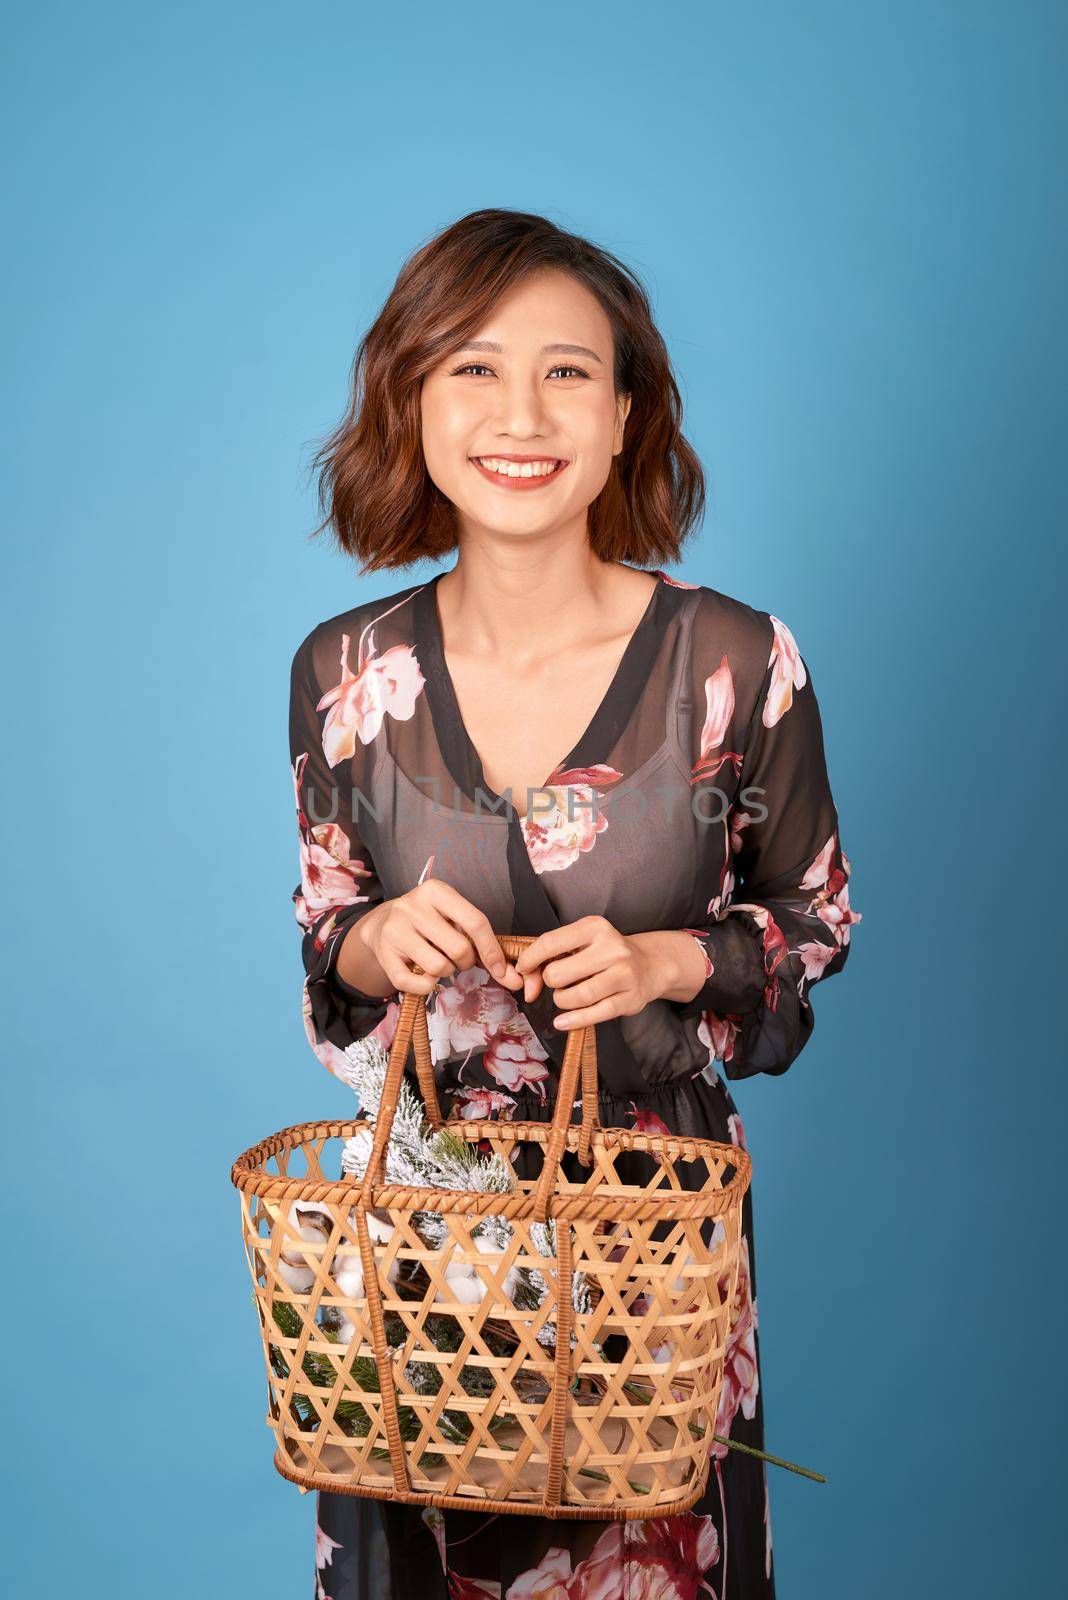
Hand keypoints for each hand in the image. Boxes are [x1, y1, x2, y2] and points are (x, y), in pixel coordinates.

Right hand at [344, 881, 524, 996]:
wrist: (382, 923)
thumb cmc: (430, 922)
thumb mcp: (454, 919)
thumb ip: (485, 946)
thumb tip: (515, 980)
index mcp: (436, 891)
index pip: (475, 921)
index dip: (491, 950)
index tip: (500, 969)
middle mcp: (412, 905)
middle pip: (458, 948)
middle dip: (465, 961)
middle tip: (456, 957)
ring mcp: (394, 928)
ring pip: (438, 967)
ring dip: (445, 971)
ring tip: (437, 960)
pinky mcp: (383, 952)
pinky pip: (413, 983)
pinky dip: (425, 987)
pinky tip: (423, 975)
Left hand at [512, 917, 707, 1029]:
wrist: (649, 964)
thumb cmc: (605, 953)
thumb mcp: (582, 942)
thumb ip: (551, 956)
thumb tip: (526, 983)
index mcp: (595, 927)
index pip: (550, 943)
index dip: (530, 959)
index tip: (523, 968)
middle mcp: (612, 948)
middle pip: (558, 974)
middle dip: (550, 982)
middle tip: (556, 982)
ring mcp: (624, 974)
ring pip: (575, 996)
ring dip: (561, 1001)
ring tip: (565, 997)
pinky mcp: (630, 999)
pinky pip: (594, 1014)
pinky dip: (573, 1020)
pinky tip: (562, 1021)